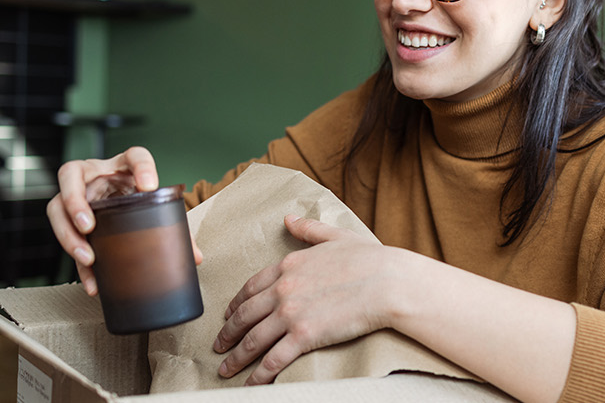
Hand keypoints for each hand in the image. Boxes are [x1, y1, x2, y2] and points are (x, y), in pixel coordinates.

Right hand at [45, 146, 203, 295]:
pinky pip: (65, 236)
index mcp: (123, 166)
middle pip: (70, 174)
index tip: (149, 186)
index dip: (142, 167)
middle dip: (75, 201)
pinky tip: (91, 279)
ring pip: (57, 206)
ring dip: (68, 233)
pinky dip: (77, 262)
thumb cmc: (137, 200)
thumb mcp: (154, 207)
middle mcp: (94, 175)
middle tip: (90, 226)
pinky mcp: (71, 220)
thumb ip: (173, 227)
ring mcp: (77, 195)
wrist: (122, 202)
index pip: (134, 156)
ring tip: (87, 257)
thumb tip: (194, 256)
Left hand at [212, 215, 398, 384]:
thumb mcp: (334, 236)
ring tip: (225, 369)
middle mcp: (282, 289)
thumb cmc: (369, 259)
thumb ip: (308, 230)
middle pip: (245, 315)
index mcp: (288, 265)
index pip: (251, 287)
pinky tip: (251, 384)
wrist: (387, 282)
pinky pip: (273, 359)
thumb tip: (289, 218)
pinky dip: (259, 375)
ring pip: (252, 340)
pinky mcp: (304, 336)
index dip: (235, 304)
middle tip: (217, 345)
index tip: (227, 315)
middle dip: (227, 333)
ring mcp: (290, 313)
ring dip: (236, 358)